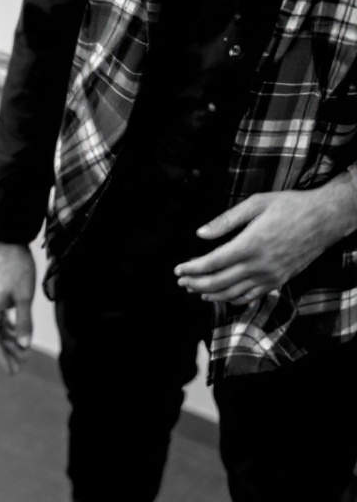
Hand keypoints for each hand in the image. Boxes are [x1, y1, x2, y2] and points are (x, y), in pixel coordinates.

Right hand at [0, 241, 36, 373]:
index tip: (12, 372)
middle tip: (20, 366)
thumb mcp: (25, 296)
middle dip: (7, 352)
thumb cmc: (18, 266)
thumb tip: (25, 346)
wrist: (8, 239)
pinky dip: (7, 327)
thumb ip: (24, 322)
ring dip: (9, 340)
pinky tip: (18, 331)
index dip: (2, 359)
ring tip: (22, 351)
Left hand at [175, 182, 356, 304]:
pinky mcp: (276, 282)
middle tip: (181, 281)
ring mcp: (268, 277)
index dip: (192, 269)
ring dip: (209, 294)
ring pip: (231, 294)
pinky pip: (248, 297)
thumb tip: (201, 234)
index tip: (178, 269)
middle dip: (195, 283)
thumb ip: (226, 220)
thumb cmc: (290, 206)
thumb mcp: (257, 203)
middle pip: (217, 282)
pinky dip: (230, 299)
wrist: (324, 219)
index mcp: (250, 244)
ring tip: (195, 290)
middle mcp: (258, 265)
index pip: (212, 263)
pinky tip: (220, 295)